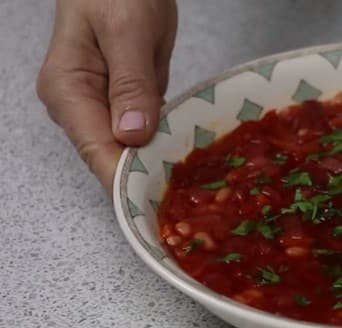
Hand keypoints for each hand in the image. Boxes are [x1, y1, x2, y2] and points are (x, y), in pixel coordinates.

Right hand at [37, 0, 177, 192]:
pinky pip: (146, 131)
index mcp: (68, 91)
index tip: (157, 204)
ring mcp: (104, 105)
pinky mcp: (126, 100)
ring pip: (131, 149)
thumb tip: (132, 137)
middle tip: (189, 204)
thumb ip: (131, 83)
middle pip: (113, 157)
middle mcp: (80, 105)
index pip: (97, 151)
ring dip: (160, 166)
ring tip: (195, 193)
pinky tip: (190, 161)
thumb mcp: (127, 31)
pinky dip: (165, 144)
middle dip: (147, 179)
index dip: (126, 182)